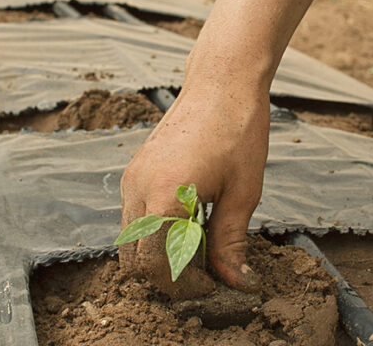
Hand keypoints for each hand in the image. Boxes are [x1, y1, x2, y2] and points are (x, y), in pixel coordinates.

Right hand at [119, 82, 268, 298]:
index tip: (211, 287)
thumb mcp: (242, 193)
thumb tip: (237, 282)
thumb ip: (231, 243)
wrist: (222, 84)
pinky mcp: (134, 172)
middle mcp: (137, 189)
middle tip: (204, 276)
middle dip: (165, 277)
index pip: (154, 266)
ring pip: (130, 241)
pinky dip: (153, 234)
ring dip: (158, 256)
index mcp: (164, 196)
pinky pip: (133, 217)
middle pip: (133, 260)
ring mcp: (131, 179)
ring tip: (199, 249)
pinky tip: (188, 225)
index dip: (182, 286)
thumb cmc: (237, 132)